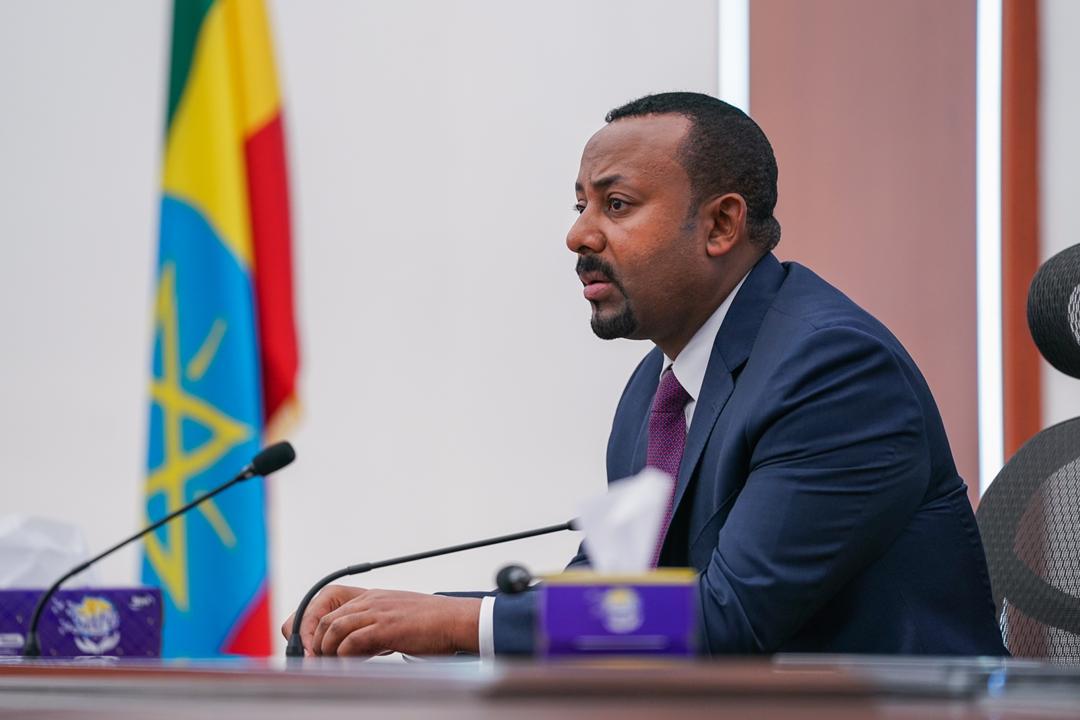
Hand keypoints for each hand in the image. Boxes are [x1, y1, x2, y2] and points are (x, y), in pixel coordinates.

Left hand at [280, 585, 480, 656]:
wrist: (455, 620)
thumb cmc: (429, 624)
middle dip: (313, 642)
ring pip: (334, 627)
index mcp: (371, 596)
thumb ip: (370, 630)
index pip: (326, 600)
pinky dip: (343, 654)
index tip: (309, 644)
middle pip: (325, 616)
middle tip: (313, 662)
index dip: (311, 621)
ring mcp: (378, 612)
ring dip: (325, 650)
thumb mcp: (394, 620)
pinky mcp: (387, 627)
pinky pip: (353, 640)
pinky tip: (347, 665)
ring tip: (328, 666)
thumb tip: (349, 652)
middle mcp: (371, 600)